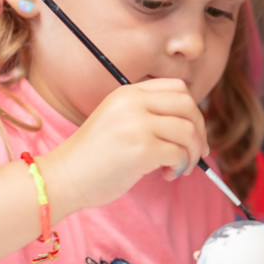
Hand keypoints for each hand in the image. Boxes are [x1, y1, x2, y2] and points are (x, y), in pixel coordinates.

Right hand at [39, 78, 207, 214]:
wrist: (63, 176)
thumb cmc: (92, 157)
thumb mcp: (117, 120)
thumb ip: (147, 115)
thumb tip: (190, 126)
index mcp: (128, 93)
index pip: (177, 87)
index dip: (191, 110)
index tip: (192, 130)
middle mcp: (133, 103)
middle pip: (188, 106)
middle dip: (200, 131)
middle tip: (197, 152)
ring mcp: (137, 124)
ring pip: (188, 131)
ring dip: (191, 153)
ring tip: (180, 168)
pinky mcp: (141, 149)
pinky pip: (178, 154)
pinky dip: (180, 166)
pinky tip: (166, 175)